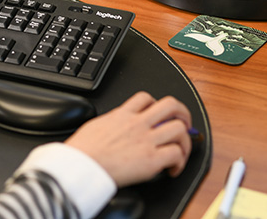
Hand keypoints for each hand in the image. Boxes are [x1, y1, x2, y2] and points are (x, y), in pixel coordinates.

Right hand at [65, 91, 192, 186]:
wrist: (82, 164)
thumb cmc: (84, 149)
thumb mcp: (97, 124)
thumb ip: (112, 122)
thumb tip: (115, 126)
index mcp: (123, 114)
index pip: (146, 97)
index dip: (157, 104)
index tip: (159, 115)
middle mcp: (138, 124)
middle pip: (171, 105)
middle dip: (183, 114)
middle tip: (184, 124)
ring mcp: (146, 140)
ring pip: (179, 129)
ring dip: (185, 141)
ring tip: (181, 150)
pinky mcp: (151, 160)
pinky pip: (176, 154)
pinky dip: (180, 163)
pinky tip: (173, 169)